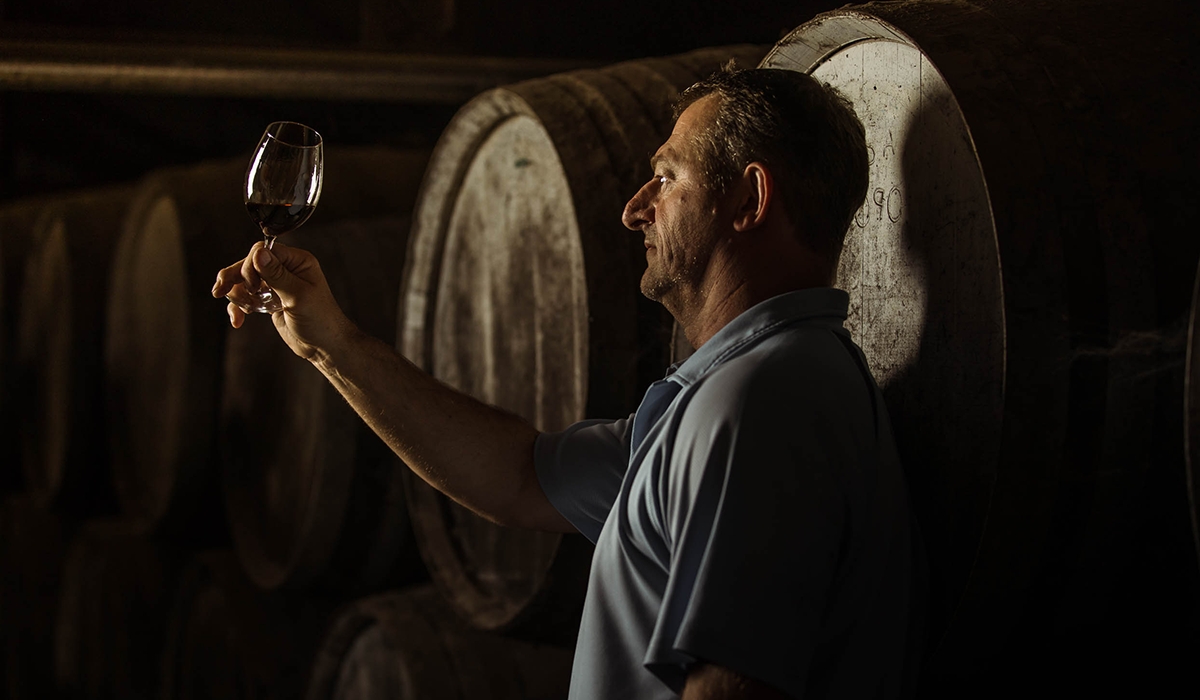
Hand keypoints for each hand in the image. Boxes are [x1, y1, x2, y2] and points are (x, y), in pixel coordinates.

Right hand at [212, 241, 356, 360]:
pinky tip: (237, 320)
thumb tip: (258, 253)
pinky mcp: (269, 300)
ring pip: (244, 280)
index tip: (252, 285)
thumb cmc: (320, 320)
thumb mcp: (298, 296)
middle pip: (250, 264)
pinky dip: (238, 307)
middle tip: (219, 292)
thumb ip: (276, 275)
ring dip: (235, 294)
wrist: (324, 346)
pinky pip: (246, 297)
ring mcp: (276, 285)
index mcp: (298, 262)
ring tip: (240, 311)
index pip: (265, 251)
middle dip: (235, 277)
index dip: (251, 265)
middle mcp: (286, 269)